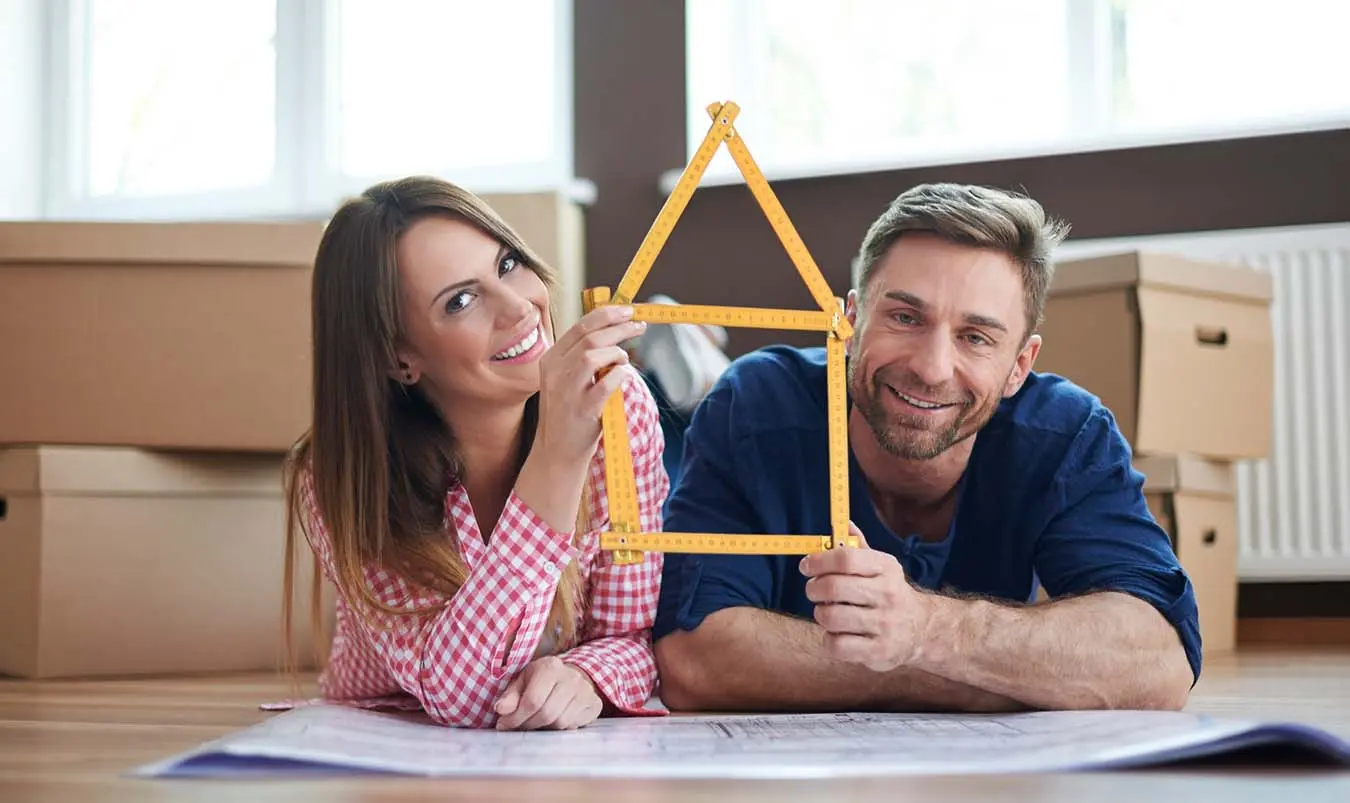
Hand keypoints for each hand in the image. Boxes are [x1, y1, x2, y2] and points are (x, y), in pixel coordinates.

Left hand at [493, 656, 604, 730]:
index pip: (532, 700)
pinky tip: (552, 721)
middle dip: (528, 725)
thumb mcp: (522, 681)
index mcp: (550, 667)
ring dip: (543, 728)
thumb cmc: (541, 680)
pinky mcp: (594, 705)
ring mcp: (586, 691)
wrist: (571, 676)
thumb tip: (502, 710)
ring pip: (560, 722)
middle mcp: (571, 677)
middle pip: (546, 714)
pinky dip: (559, 728)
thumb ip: (510, 695)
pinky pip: (573, 726)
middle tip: (518, 727)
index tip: (504, 725)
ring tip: (535, 722)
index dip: (516, 717)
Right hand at [534, 304, 647, 469]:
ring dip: (616, 353)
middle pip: (589, 338)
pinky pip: (605, 384)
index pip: (579, 327)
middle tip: (639, 326)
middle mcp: (555, 372)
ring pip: (592, 356)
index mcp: (550, 359)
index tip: (627, 311)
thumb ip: (582, 355)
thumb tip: (613, 328)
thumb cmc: (569, 411)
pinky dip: (619, 376)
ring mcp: (567, 391)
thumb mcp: (566, 378)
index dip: (606, 315)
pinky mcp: (582, 410)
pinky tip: (623, 377)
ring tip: (624, 360)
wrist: (557, 451)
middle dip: (619, 327)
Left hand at [800, 523, 934, 672]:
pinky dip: (828, 639)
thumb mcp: (880, 567)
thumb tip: (843, 524)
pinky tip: (836, 634)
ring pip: (831, 617)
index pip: (846, 558)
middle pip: (834, 588)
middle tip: (813, 590)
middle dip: (814, 589)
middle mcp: (887, 594)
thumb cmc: (889, 593)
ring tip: (827, 613)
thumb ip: (859, 547)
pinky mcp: (878, 651)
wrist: (921, 630)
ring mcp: (884, 624)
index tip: (806, 566)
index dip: (819, 561)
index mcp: (885, 568)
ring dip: (821, 614)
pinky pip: (837, 645)